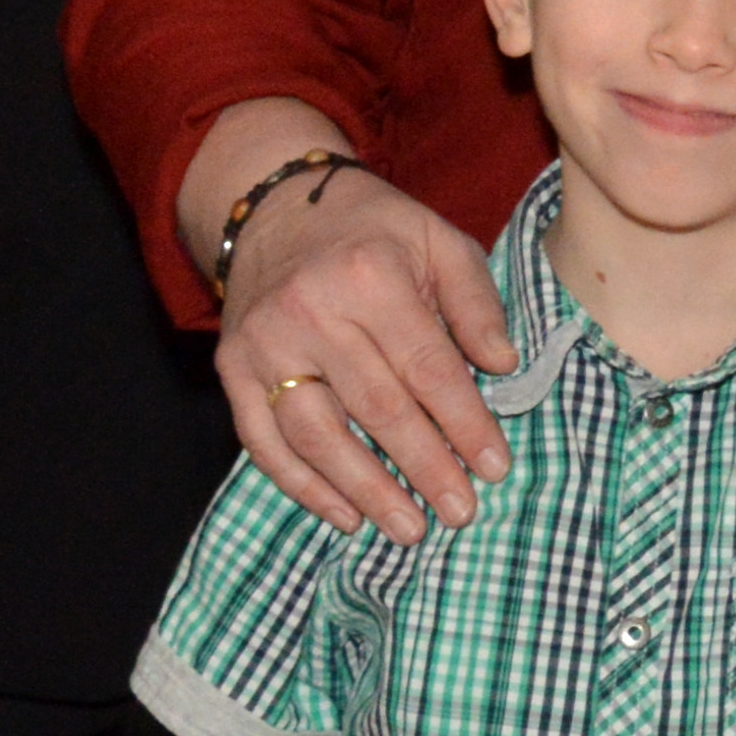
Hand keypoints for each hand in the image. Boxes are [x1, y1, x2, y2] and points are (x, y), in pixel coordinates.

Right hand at [219, 165, 513, 535]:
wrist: (276, 207)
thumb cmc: (373, 230)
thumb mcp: (438, 239)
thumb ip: (476, 302)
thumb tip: (504, 367)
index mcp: (372, 276)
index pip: (428, 367)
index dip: (465, 423)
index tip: (495, 467)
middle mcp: (311, 311)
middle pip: (377, 408)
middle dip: (424, 468)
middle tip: (460, 512)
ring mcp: (264, 344)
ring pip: (317, 434)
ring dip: (365, 489)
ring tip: (408, 528)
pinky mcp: (231, 368)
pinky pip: (263, 440)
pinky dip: (302, 485)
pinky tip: (344, 514)